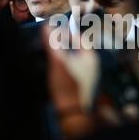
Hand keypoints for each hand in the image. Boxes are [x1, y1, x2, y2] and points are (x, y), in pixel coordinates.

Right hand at [42, 25, 99, 139]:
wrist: (72, 112)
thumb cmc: (68, 87)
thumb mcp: (58, 61)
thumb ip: (53, 43)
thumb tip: (47, 27)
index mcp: (90, 58)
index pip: (80, 39)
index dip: (68, 32)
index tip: (57, 29)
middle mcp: (91, 66)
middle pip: (78, 49)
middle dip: (65, 43)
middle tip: (53, 38)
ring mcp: (87, 77)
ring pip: (76, 59)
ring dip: (64, 54)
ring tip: (52, 51)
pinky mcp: (81, 86)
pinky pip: (73, 70)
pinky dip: (65, 65)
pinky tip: (56, 68)